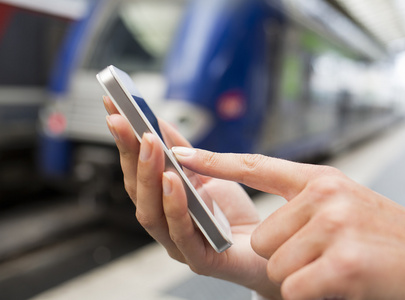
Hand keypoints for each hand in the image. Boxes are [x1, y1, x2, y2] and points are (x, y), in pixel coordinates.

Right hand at [103, 96, 280, 298]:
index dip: (123, 140)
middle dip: (129, 152)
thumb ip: (188, 154)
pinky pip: (182, 234)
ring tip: (149, 144)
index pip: (137, 170)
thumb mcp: (210, 174)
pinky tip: (171, 181)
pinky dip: (173, 206)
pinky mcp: (201, 259)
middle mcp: (165, 222)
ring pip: (151, 213)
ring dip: (148, 176)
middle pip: (138, 189)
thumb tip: (161, 124)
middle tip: (124, 120)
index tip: (113, 107)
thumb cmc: (235, 214)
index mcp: (163, 202)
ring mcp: (179, 243)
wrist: (269, 246)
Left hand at [172, 147, 404, 299]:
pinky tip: (343, 283)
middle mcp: (325, 194)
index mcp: (320, 178)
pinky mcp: (344, 262)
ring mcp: (335, 225)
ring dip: (302, 275)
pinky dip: (312, 294)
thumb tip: (266, 221)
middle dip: (285, 255)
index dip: (216, 161)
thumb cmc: (383, 238)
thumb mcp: (343, 204)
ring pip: (277, 263)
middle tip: (323, 255)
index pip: (256, 166)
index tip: (182, 154)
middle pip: (263, 236)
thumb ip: (303, 203)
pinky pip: (295, 286)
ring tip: (337, 267)